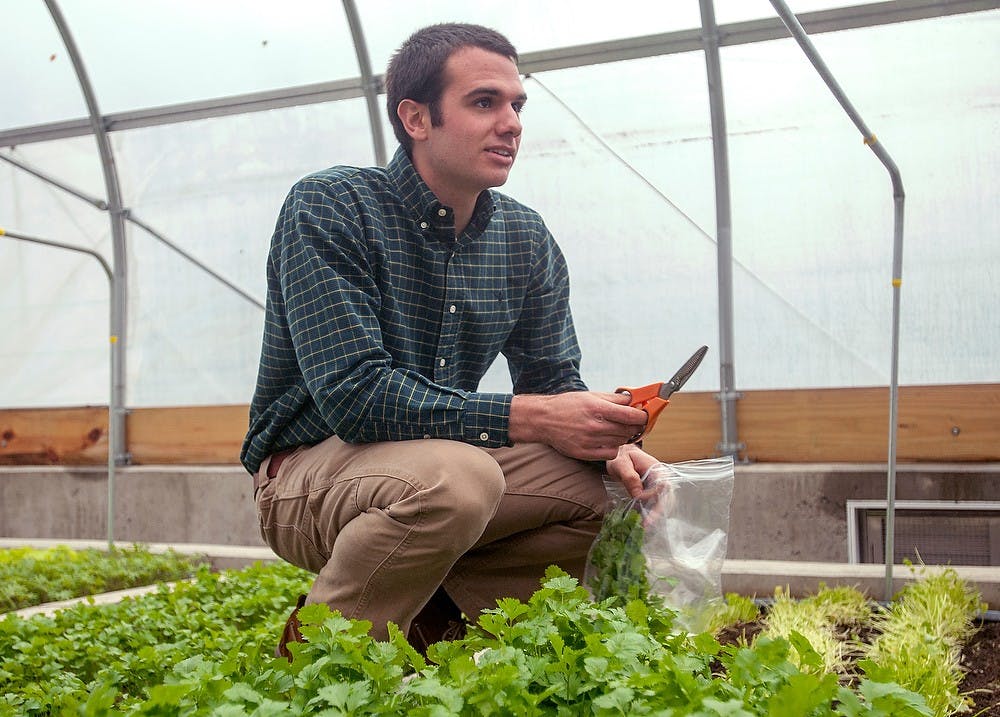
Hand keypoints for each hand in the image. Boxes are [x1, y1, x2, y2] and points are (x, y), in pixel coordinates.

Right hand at [508, 391, 647, 460]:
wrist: (543, 419)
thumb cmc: (567, 405)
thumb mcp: (590, 395)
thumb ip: (614, 399)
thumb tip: (634, 400)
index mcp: (598, 408)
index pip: (631, 415)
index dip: (642, 416)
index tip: (643, 416)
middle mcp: (595, 425)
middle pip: (629, 430)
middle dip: (634, 426)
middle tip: (630, 423)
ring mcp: (590, 441)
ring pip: (621, 442)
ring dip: (622, 436)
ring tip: (614, 430)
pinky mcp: (585, 453)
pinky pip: (611, 453)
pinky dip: (613, 448)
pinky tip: (606, 441)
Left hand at [607, 445, 674, 526]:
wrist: (621, 454)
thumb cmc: (620, 456)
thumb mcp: (620, 463)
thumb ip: (630, 477)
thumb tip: (638, 495)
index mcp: (656, 469)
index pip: (662, 485)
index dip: (654, 496)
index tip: (640, 502)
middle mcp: (660, 478)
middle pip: (666, 497)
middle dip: (658, 512)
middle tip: (647, 525)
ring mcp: (657, 486)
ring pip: (661, 503)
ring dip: (654, 515)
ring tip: (644, 527)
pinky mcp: (651, 493)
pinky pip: (653, 504)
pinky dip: (648, 513)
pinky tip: (640, 522)